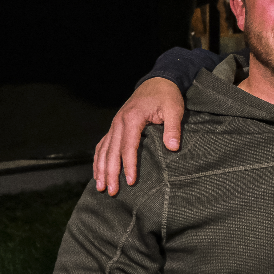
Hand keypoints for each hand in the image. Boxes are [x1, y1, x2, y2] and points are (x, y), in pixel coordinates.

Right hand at [93, 77, 185, 194]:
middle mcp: (119, 122)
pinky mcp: (115, 126)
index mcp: (132, 118)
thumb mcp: (174, 109)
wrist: (158, 81)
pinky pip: (103, 144)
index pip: (128, 146)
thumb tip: (173, 148)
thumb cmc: (167, 96)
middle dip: (111, 173)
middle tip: (112, 191)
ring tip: (101, 187)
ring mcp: (115, 124)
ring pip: (104, 150)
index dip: (128, 165)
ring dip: (101, 169)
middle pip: (112, 151)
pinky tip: (98, 172)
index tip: (130, 181)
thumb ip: (173, 128)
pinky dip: (98, 159)